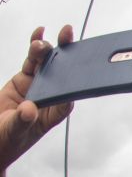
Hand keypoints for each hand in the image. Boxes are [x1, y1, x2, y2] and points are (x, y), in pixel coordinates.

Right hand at [0, 26, 73, 171]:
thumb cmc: (6, 141)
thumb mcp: (13, 132)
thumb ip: (22, 121)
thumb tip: (29, 109)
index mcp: (53, 113)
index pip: (68, 95)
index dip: (73, 80)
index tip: (79, 65)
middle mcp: (49, 98)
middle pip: (62, 75)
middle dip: (66, 55)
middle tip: (68, 36)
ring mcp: (37, 88)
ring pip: (45, 65)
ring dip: (45, 51)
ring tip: (41, 43)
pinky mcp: (24, 81)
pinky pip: (31, 62)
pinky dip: (34, 50)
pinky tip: (38, 34)